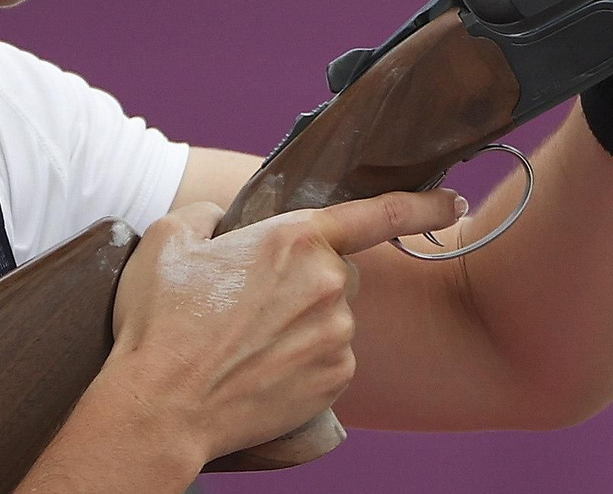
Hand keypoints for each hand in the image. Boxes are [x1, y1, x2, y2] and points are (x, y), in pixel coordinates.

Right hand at [107, 189, 463, 462]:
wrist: (160, 408)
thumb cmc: (160, 324)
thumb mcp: (170, 242)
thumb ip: (207, 217)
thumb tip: (222, 223)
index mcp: (297, 238)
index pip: (379, 213)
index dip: (423, 204)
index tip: (452, 203)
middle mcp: (330, 283)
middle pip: (338, 272)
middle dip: (307, 283)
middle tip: (252, 306)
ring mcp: (338, 334)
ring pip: (333, 319)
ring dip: (303, 326)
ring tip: (246, 345)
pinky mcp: (336, 379)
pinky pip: (330, 359)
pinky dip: (305, 363)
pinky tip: (263, 371)